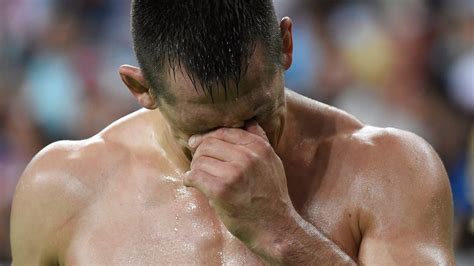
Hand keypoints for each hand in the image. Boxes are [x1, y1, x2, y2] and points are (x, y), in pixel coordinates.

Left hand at [184, 121, 293, 245]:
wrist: (275, 228)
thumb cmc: (272, 196)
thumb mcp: (273, 162)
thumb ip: (260, 141)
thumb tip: (248, 122)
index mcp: (259, 147)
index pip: (224, 132)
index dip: (207, 138)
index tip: (197, 145)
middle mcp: (247, 156)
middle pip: (208, 144)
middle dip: (198, 153)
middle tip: (197, 164)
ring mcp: (234, 173)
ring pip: (199, 160)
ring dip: (194, 169)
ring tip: (198, 178)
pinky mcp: (221, 190)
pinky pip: (195, 176)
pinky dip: (189, 180)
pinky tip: (191, 184)